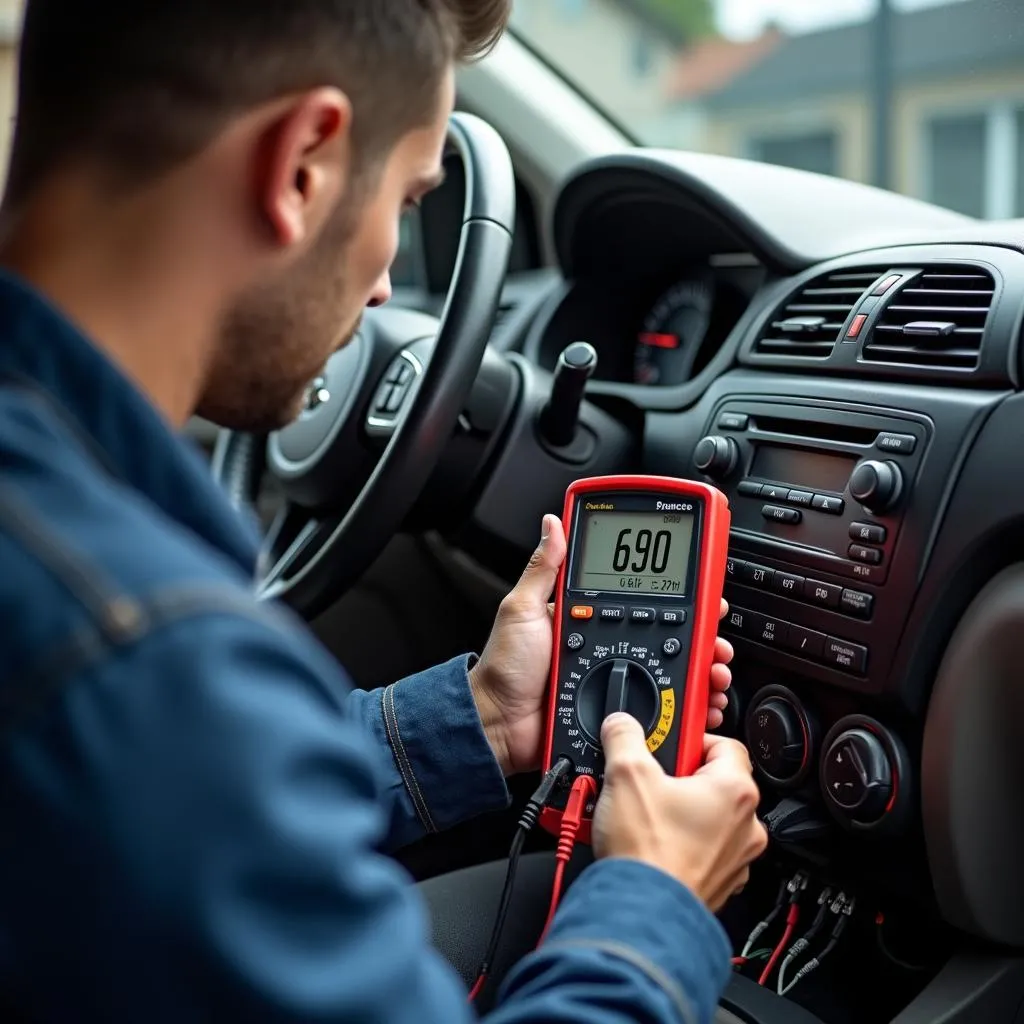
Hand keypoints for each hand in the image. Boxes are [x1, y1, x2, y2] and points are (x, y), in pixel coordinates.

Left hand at [469, 514, 735, 775]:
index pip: (639, 597)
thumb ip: (543, 569)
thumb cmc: (505, 669)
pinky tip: (702, 700)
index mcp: (588, 617)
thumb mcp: (521, 609)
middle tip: (715, 632)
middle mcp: (607, 645)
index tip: (699, 588)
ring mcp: (615, 679)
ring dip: (701, 667)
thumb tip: (554, 523)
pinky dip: (687, 704)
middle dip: (700, 632)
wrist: (499, 725)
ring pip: (672, 669)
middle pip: (668, 634)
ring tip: (713, 668)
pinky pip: (661, 708)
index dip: (674, 592)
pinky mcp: (620, 711)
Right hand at [592, 715, 767, 911]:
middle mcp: (747, 825)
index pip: (725, 743)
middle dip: (681, 776)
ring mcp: (736, 859)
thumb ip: (625, 737)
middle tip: (649, 779)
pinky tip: (652, 842)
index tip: (668, 744)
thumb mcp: (625, 774)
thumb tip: (622, 725)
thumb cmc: (647, 853)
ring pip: (709, 818)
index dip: (692, 738)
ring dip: (681, 811)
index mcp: (735, 790)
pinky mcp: (719, 883)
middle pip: (715, 781)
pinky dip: (682, 843)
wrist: (642, 914)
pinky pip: (703, 850)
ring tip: (644, 812)